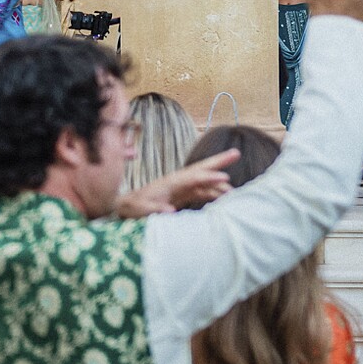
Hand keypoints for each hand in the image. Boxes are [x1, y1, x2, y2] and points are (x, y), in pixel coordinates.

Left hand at [115, 148, 240, 217]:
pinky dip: (212, 193)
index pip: (193, 177)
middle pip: (201, 169)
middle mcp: (178, 181)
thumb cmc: (133, 208)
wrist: (126, 207)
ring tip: (235, 192)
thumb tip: (171, 211)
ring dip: (219, 184)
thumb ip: (155, 210)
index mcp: (170, 182)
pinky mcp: (181, 194)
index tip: (225, 178)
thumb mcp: (141, 210)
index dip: (209, 177)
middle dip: (219, 161)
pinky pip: (200, 192)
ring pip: (204, 182)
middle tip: (236, 153)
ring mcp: (180, 187)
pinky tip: (222, 198)